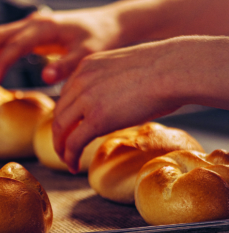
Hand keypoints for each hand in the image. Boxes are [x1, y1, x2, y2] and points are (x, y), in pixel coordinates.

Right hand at [0, 7, 121, 86]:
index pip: (14, 46)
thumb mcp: (87, 54)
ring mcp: (34, 25)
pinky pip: (10, 39)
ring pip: (1, 36)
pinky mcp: (36, 31)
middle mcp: (35, 22)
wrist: (111, 24)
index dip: (0, 65)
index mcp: (45, 27)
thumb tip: (45, 77)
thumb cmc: (101, 39)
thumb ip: (66, 66)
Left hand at [51, 36, 228, 171]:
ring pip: (60, 128)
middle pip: (59, 112)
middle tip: (65, 149)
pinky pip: (73, 142)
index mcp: (87, 66)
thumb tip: (125, 100)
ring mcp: (86, 98)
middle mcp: (80, 79)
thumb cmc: (165, 70)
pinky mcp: (96, 118)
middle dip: (60, 133)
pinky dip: (70, 157)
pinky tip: (73, 166)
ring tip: (68, 160)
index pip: (67, 94)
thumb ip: (115, 84)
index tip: (70, 128)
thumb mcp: (128, 71)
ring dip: (61, 148)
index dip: (66, 115)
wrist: (173, 70)